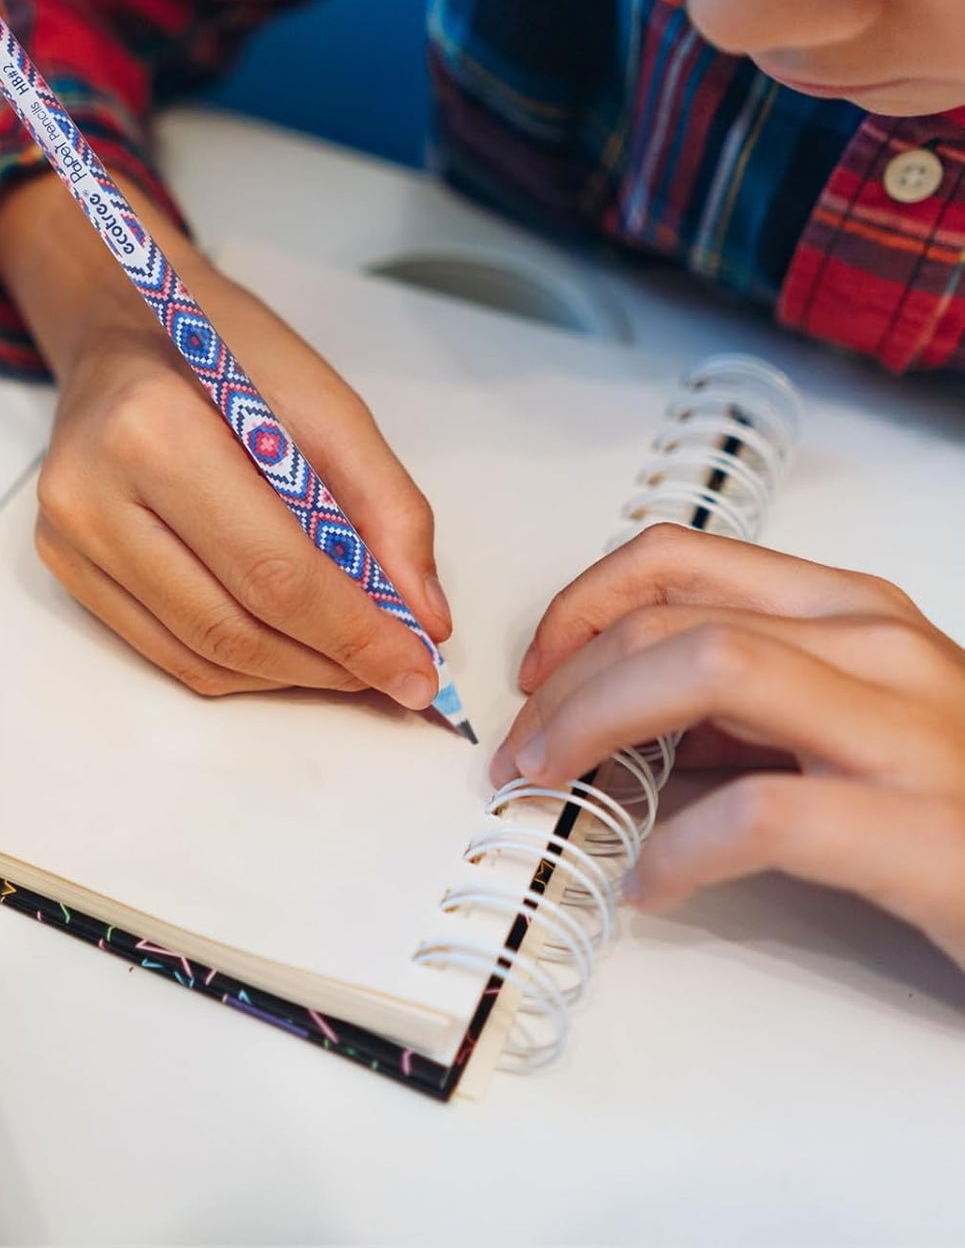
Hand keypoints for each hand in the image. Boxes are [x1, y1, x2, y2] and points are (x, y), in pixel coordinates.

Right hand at [0, 174, 451, 702]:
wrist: (123, 322)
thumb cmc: (225, 352)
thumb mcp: (326, 402)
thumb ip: (386, 508)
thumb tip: (424, 618)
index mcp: (155, 429)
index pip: (274, 571)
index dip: (355, 634)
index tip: (418, 669)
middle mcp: (94, 493)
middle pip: (234, 625)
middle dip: (330, 664)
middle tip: (395, 672)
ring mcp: (68, 537)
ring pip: (200, 655)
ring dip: (289, 675)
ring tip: (350, 661)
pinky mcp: (63, 565)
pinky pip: (165, 652)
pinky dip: (241, 666)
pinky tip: (289, 647)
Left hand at [489, 523, 964, 967]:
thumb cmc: (964, 803)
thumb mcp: (850, 728)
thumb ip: (749, 712)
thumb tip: (630, 721)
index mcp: (853, 615)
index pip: (678, 558)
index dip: (580, 604)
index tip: (535, 667)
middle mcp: (880, 649)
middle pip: (670, 619)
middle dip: (562, 683)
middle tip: (521, 752)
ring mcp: (910, 733)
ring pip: (707, 670)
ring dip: (595, 726)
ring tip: (553, 788)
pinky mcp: (928, 832)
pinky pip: (768, 816)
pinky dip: (681, 850)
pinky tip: (652, 882)